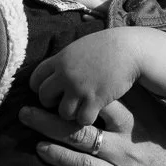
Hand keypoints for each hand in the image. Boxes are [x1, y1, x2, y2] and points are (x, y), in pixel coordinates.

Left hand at [19, 91, 165, 165]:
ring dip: (49, 125)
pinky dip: (60, 157)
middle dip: (60, 98)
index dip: (85, 82)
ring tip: (26, 115)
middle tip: (35, 91)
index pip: (111, 91)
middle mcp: (132, 133)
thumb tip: (148, 92)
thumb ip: (162, 111)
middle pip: (89, 108)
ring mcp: (123, 157)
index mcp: (147, 116)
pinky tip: (41, 149)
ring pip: (79, 135)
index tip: (65, 74)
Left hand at [29, 29, 144, 125]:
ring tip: (80, 108)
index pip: (36, 79)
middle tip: (64, 102)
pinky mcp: (95, 100)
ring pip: (62, 112)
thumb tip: (53, 69)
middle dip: (52, 103)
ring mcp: (79, 88)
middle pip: (45, 97)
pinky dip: (87, 118)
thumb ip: (65, 60)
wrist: (129, 49)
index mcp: (60, 59)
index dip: (41, 88)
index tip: (52, 91)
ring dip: (71, 113)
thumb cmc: (107, 46)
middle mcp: (65, 74)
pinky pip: (82, 119)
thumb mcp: (80, 47)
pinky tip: (94, 112)